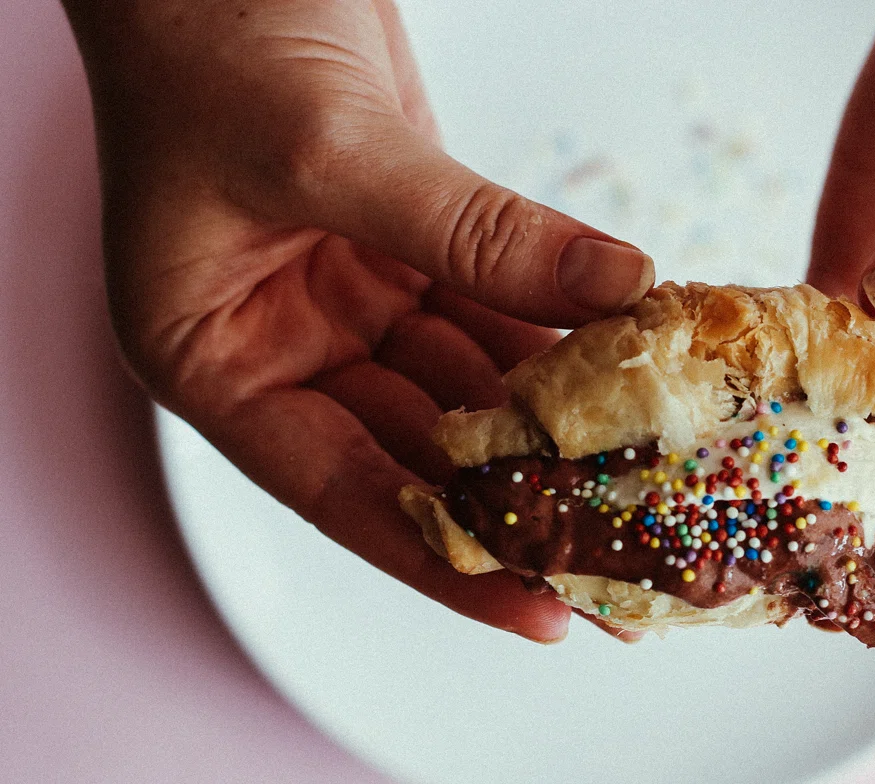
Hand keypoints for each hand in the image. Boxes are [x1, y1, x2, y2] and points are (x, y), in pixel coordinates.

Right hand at [63, 0, 655, 641]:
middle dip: (519, 507)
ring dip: (556, 429)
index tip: (542, 612)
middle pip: (418, 455)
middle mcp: (285, 347)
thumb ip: (475, 234)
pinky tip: (627, 367)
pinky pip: (497, 313)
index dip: (445, 560)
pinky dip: (560, 338)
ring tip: (646, 483)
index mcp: (216, 360)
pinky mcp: (408, 248)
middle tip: (623, 564)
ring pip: (470, 390)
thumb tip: (613, 292)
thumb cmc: (206, 34)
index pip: (342, 493)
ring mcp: (350, 299)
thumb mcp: (330, 150)